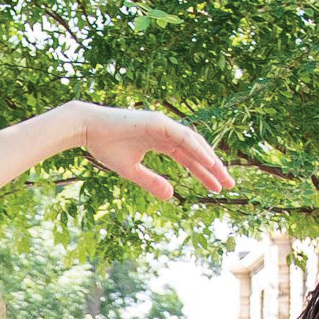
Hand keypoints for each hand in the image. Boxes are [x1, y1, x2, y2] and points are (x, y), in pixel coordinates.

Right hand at [65, 104, 232, 201]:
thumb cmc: (106, 147)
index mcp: (161, 141)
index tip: (217, 188)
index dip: (203, 173)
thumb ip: (151, 182)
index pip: (189, 158)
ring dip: (210, 160)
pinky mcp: (158, 122)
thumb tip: (172, 196)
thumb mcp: (132, 171)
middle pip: (196, 151)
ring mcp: (163, 124)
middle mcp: (166, 131)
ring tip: (223, 177)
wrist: (88, 129)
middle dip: (214, 168)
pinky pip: (183, 137)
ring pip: (194, 143)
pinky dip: (197, 149)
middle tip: (230, 185)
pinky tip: (209, 162)